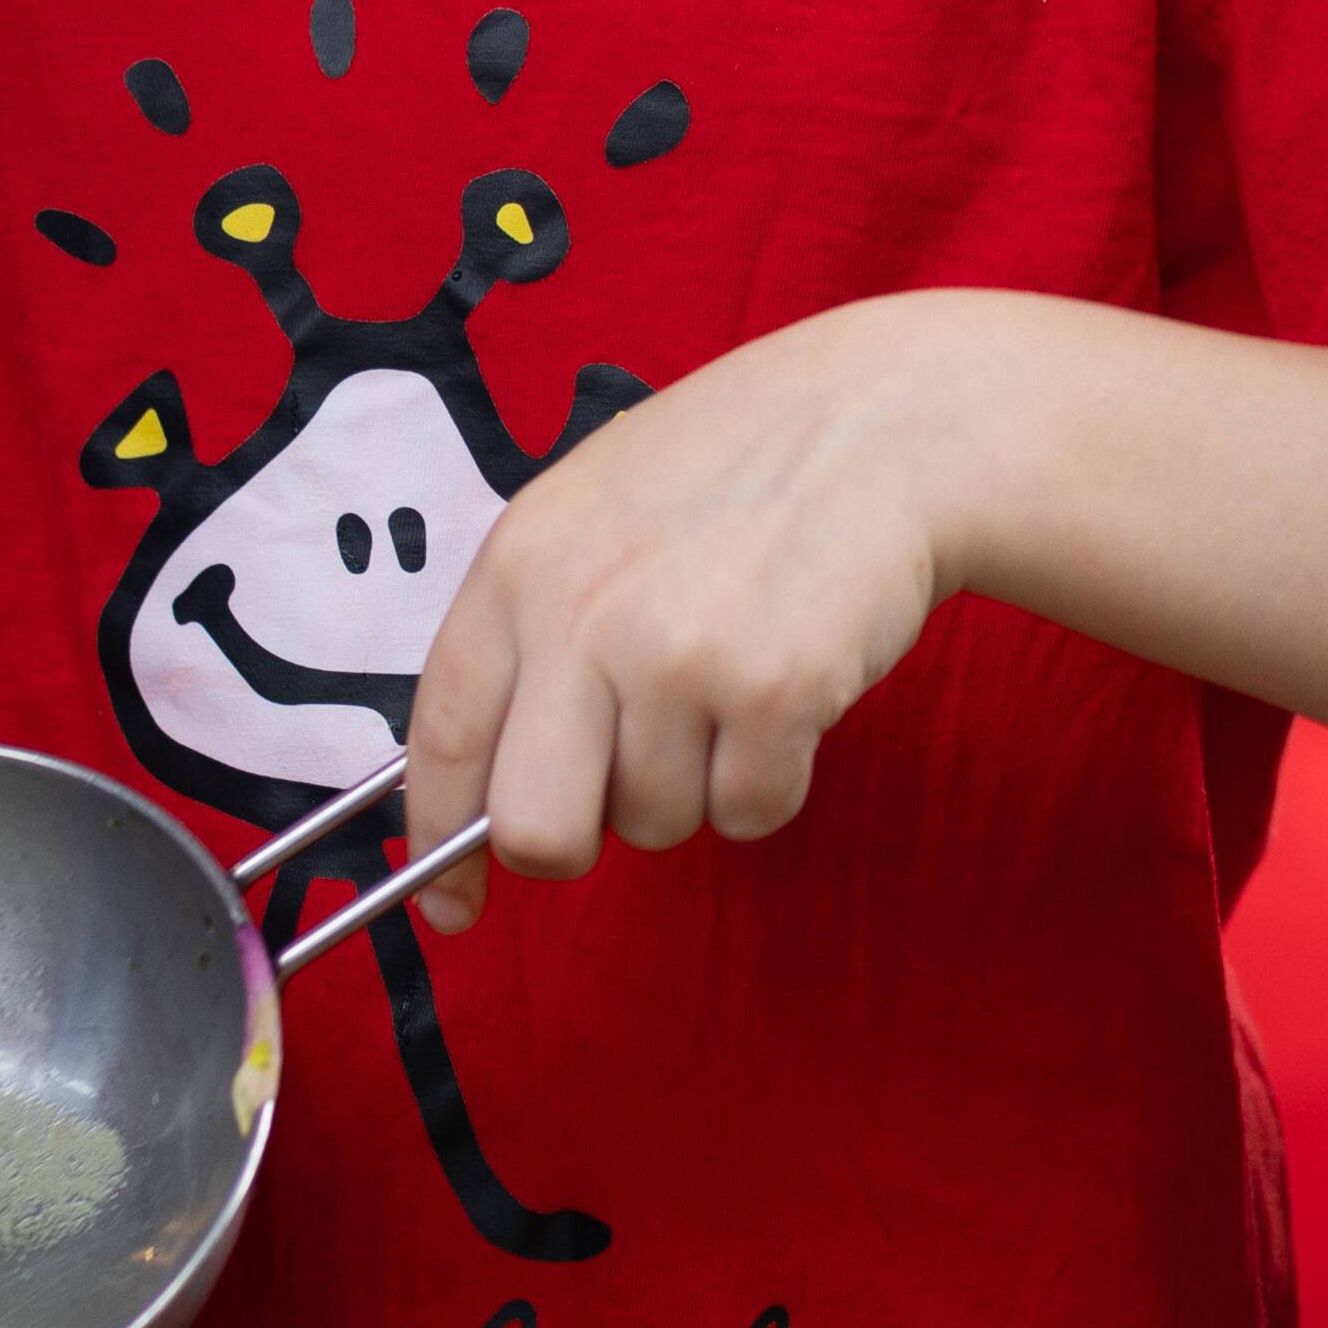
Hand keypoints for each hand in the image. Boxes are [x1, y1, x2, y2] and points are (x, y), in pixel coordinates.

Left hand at [394, 306, 956, 926]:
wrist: (888, 421)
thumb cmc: (738, 474)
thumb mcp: (592, 517)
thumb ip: (529, 635)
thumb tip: (482, 794)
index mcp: (519, 566)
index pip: (442, 736)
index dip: (439, 840)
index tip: (451, 905)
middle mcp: (581, 614)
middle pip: (536, 828)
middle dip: (573, 843)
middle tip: (622, 794)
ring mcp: (676, 656)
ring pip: (656, 823)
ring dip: (696, 782)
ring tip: (733, 678)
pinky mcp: (773, 692)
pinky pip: (748, 814)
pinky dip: (773, 779)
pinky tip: (789, 689)